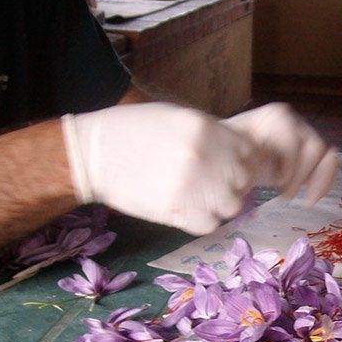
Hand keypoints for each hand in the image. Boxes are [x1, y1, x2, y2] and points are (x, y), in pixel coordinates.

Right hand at [63, 102, 257, 234]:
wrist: (94, 154)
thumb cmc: (133, 131)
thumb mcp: (176, 117)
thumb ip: (210, 133)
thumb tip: (238, 150)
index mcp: (206, 129)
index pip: (248, 151)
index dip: (239, 160)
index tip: (226, 165)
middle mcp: (205, 156)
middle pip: (243, 179)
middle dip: (231, 182)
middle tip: (211, 184)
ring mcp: (193, 186)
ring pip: (232, 205)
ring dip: (219, 204)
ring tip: (198, 198)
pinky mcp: (179, 211)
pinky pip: (210, 224)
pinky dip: (201, 220)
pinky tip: (186, 209)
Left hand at [224, 102, 337, 203]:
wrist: (230, 157)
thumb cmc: (226, 158)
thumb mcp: (227, 159)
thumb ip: (237, 165)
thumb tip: (246, 183)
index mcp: (272, 118)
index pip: (294, 136)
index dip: (290, 163)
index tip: (277, 182)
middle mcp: (294, 122)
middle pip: (315, 146)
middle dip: (301, 175)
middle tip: (284, 195)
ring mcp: (306, 134)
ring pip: (327, 154)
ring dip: (315, 180)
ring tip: (297, 196)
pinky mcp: (312, 151)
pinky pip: (330, 163)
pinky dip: (324, 182)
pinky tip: (310, 197)